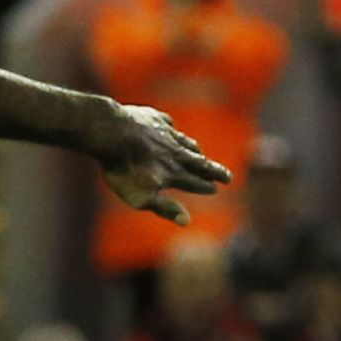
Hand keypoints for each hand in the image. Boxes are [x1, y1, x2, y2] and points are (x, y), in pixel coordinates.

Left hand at [94, 102, 231, 222]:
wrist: (111, 132)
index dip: (206, 186)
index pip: (196, 182)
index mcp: (173, 173)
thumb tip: (187, 222)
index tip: (217, 189)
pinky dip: (171, 129)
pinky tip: (171, 129)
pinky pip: (167, 124)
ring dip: (194, 150)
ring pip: (186, 143)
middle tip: (228, 176)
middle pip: (199, 163)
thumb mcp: (141, 197)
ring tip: (200, 154)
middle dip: (214, 171)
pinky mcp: (153, 119)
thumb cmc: (124, 169)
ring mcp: (165, 134)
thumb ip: (165, 208)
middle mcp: (175, 153)